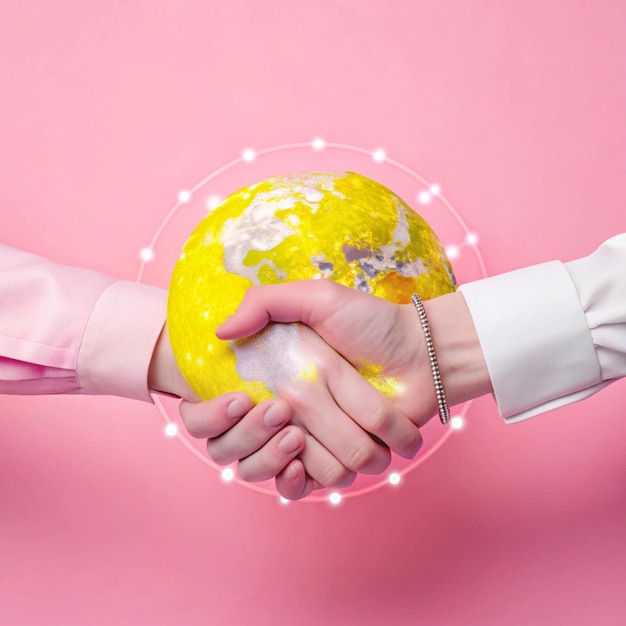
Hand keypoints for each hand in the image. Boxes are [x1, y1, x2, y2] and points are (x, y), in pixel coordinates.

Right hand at [178, 317, 424, 498]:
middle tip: (284, 411)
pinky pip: (308, 487)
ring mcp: (307, 442)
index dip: (215, 419)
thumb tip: (219, 332)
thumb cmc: (370, 322)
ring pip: (280, 471)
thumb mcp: (317, 298)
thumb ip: (264, 303)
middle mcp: (279, 414)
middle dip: (258, 437)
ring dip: (303, 445)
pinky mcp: (335, 462)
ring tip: (317, 426)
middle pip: (239, 454)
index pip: (212, 418)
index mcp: (266, 377)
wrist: (421, 354)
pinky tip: (305, 461)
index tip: (244, 401)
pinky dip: (310, 479)